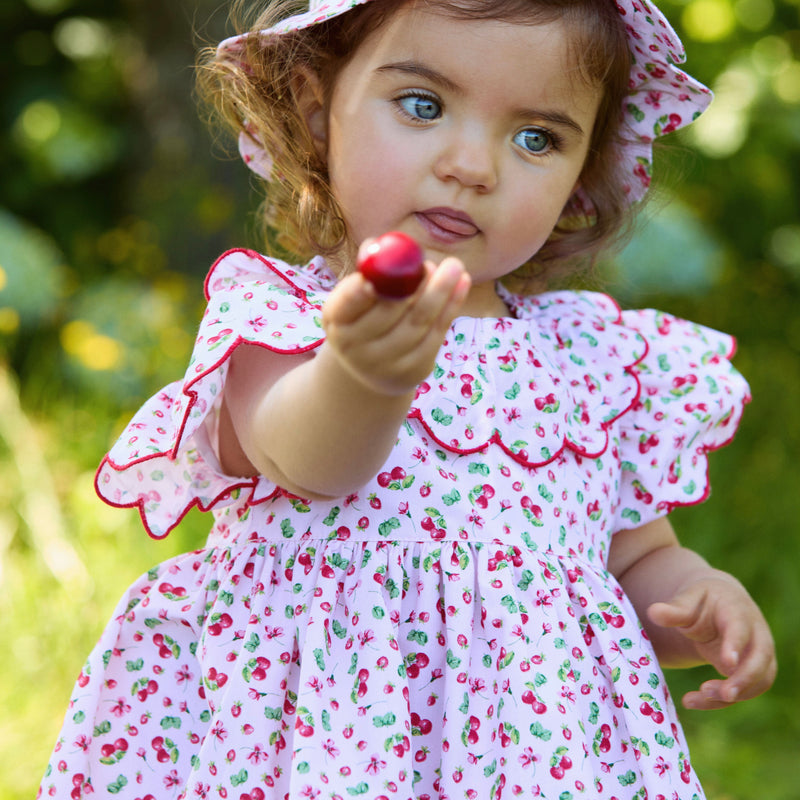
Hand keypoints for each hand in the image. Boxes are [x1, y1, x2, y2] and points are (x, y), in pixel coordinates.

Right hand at [322, 255, 470, 395]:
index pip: (345, 306)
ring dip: (439, 292)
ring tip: (454, 267)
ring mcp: (386, 364)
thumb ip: (368, 271)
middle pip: (388, 314)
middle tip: (431, 263)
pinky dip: (451, 306)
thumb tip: (377, 245)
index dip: (358, 293)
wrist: (374, 367)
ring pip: (418, 323)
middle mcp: (357, 349)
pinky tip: (463, 283)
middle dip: (413, 285)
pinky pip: (436, 334)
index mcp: (338, 323)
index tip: (375, 275)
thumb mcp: (357, 297)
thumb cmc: (366, 318)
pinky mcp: (414, 370)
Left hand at [647, 574, 775, 709]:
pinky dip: (721, 700)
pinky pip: (745, 690)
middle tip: (724, 694)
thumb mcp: (688, 599)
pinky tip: (693, 700)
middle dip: (745, 679)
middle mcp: (756, 634)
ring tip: (698, 696)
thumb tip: (652, 612)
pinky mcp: (751, 672)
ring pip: (759, 680)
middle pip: (761, 659)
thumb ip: (674, 610)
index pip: (741, 628)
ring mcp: (758, 655)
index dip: (736, 645)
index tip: (727, 663)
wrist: (718, 605)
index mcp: (737, 611)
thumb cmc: (702, 602)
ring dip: (734, 693)